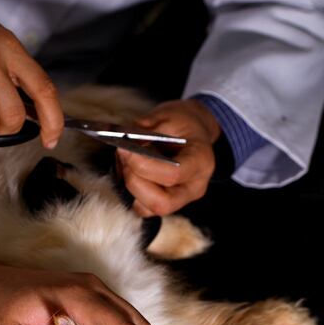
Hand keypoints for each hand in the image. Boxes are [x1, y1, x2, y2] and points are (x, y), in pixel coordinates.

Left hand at [117, 99, 220, 215]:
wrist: (193, 131)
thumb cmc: (182, 122)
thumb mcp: (166, 116)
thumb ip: (144, 131)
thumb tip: (122, 143)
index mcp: (201, 161)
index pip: (173, 175)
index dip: (144, 165)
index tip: (126, 149)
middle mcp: (194, 187)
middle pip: (161, 203)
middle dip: (135, 181)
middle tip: (125, 157)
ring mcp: (181, 199)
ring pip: (149, 209)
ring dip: (130, 187)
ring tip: (127, 162)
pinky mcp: (166, 203)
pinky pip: (142, 208)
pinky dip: (130, 192)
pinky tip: (130, 171)